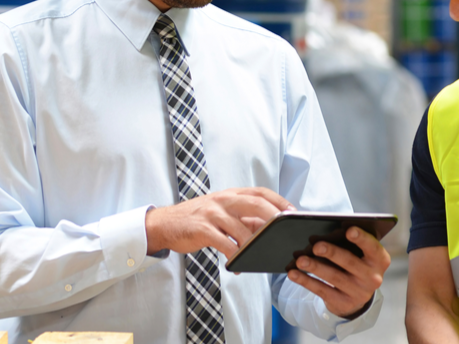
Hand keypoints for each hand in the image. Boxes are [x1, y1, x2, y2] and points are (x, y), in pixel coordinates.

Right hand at [144, 187, 293, 257]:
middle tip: (285, 230)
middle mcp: (223, 200)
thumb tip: (269, 229)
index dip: (279, 200)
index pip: (260, 192)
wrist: (165, 224)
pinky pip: (224, 244)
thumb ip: (243, 218)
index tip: (293, 212)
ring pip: (241, 228)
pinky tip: (235, 265)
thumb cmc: (198, 219)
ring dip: (253, 244)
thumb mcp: (221, 212)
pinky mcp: (202, 229)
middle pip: (256, 204)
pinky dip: (233, 256)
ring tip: (258, 255)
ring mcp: (213, 213)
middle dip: (274, 216)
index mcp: (231, 194)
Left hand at [287, 227, 390, 318]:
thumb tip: (324, 234)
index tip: (349, 230)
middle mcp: (373, 277)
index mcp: (380, 260)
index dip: (361, 238)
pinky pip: (322, 290)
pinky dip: (306, 281)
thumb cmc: (356, 263)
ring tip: (300, 260)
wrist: (357, 295)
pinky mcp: (343, 303)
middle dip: (332, 253)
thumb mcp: (361, 254)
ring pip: (333, 277)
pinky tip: (294, 274)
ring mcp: (358, 292)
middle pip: (350, 262)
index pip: (372, 247)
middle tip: (316, 246)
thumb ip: (350, 243)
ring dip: (315, 267)